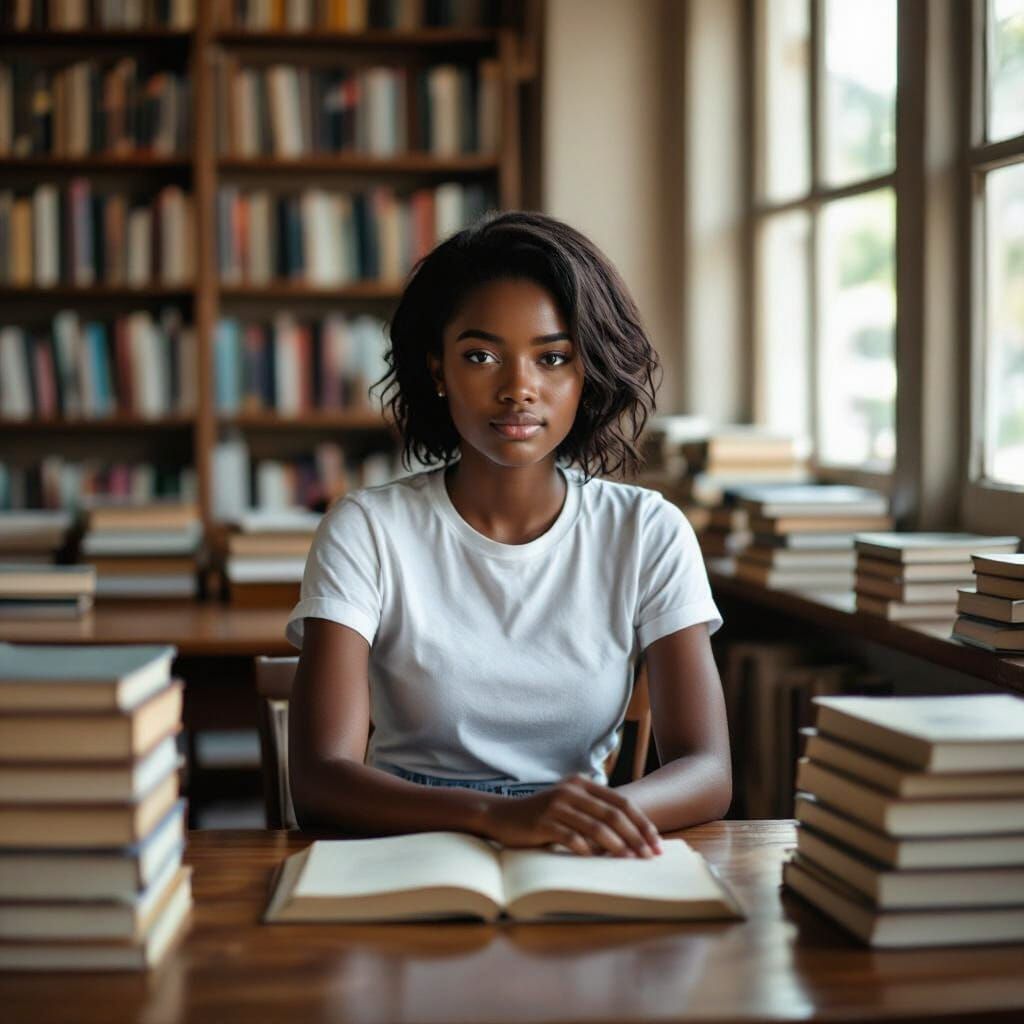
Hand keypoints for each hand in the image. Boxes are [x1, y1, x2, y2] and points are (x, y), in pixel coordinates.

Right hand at [480, 774, 661, 857]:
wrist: (502, 816)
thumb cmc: (541, 816)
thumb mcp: (569, 805)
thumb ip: (593, 812)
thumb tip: (630, 837)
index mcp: (582, 784)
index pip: (622, 803)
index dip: (642, 823)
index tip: (656, 843)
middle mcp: (572, 790)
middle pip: (613, 815)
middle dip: (636, 837)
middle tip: (649, 856)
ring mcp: (557, 805)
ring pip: (596, 827)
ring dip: (617, 846)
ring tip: (630, 861)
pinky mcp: (544, 822)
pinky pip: (571, 837)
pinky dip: (587, 850)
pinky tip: (596, 861)